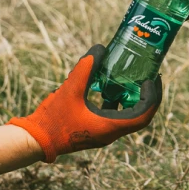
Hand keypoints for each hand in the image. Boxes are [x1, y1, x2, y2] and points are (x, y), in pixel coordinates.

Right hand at [8, 46, 161, 162]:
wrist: (36, 140)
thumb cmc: (53, 119)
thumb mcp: (69, 89)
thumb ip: (85, 69)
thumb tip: (100, 49)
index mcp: (109, 127)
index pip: (142, 115)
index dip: (152, 97)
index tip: (151, 80)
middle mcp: (111, 133)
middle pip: (140, 116)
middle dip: (147, 96)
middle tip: (149, 77)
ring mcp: (104, 133)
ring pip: (128, 116)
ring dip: (132, 98)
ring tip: (131, 79)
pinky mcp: (96, 131)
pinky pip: (114, 116)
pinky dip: (116, 101)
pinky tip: (107, 86)